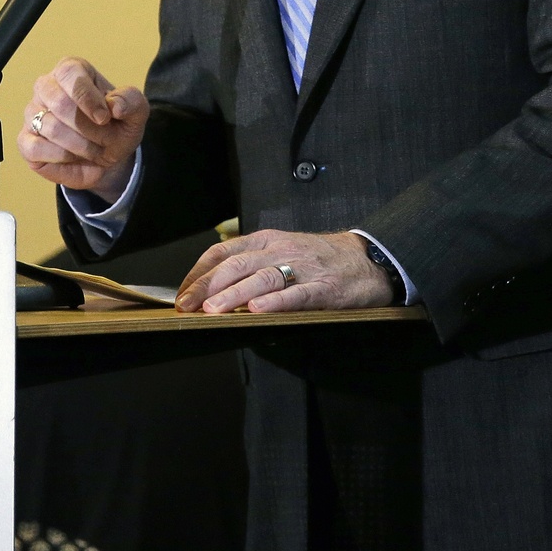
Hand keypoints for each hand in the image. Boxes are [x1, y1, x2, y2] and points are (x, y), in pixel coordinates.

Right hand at [19, 57, 147, 197]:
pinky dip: (63, 157)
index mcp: (71, 70)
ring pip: (51, 128)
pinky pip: (37, 148)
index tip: (105, 117)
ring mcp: (32, 114)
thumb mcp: (136, 111)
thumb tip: (115, 105)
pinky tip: (75, 156)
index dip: (87, 97)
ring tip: (95, 149)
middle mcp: (47, 87)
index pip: (70, 73)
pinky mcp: (26, 141)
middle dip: (89, 127)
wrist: (107, 154)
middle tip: (105, 138)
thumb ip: (131, 100)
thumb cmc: (116, 125)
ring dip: (81, 145)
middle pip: (59, 102)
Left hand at [176, 229, 392, 314]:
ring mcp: (303, 269)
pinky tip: (258, 310)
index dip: (199, 272)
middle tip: (186, 306)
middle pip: (237, 265)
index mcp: (268, 240)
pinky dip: (275, 302)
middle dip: (207, 286)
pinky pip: (296, 295)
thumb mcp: (283, 249)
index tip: (181, 293)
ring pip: (262, 278)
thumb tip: (212, 286)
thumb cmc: (321, 258)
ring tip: (213, 310)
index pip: (224, 252)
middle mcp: (282, 250)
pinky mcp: (324, 289)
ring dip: (234, 295)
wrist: (370, 260)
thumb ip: (253, 262)